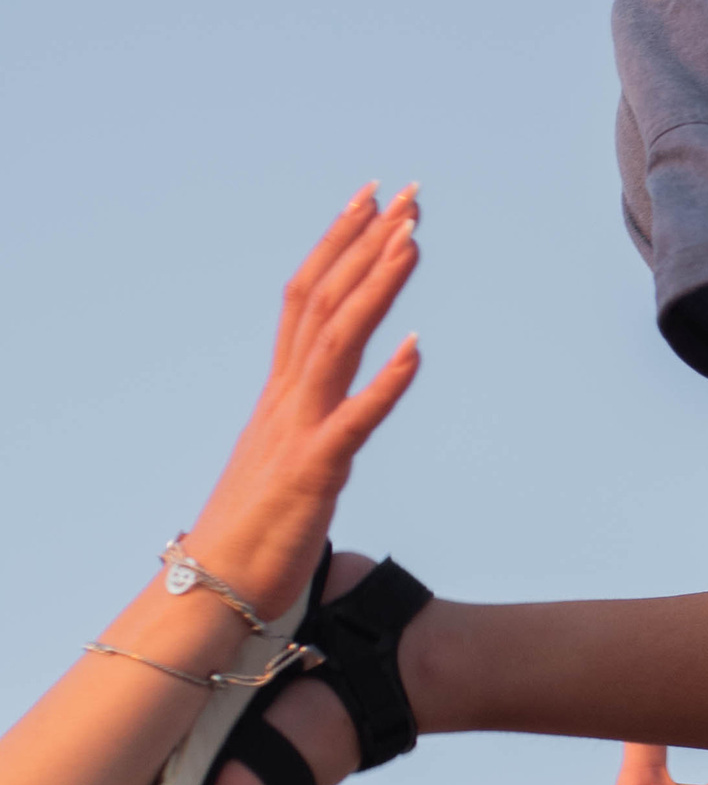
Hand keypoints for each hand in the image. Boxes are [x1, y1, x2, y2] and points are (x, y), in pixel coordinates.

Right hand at [183, 190, 423, 618]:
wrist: (214, 591)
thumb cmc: (256, 529)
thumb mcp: (287, 453)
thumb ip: (311, 415)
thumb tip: (341, 392)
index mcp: (282, 390)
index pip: (309, 296)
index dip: (340, 243)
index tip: (375, 198)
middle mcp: (287, 397)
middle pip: (325, 301)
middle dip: (367, 242)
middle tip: (408, 193)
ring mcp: (298, 431)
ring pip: (337, 342)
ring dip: (376, 288)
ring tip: (413, 240)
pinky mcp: (314, 473)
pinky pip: (353, 421)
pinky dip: (385, 383)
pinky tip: (418, 349)